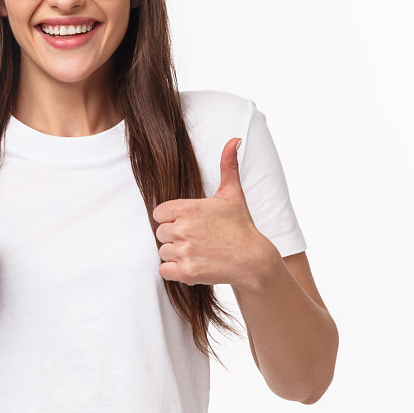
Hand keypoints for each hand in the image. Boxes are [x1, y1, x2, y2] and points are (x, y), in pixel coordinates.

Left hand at [152, 138, 277, 287]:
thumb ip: (228, 166)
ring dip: (176, 254)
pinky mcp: (186, 272)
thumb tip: (234, 140)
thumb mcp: (233, 194)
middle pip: (160, 232)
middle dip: (175, 236)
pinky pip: (164, 270)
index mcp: (187, 209)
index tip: (189, 223)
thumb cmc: (241, 226)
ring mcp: (184, 251)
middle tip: (198, 238)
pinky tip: (193, 264)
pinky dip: (175, 271)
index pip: (159, 213)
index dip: (172, 218)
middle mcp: (183, 229)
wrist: (254, 260)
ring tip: (198, 251)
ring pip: (163, 251)